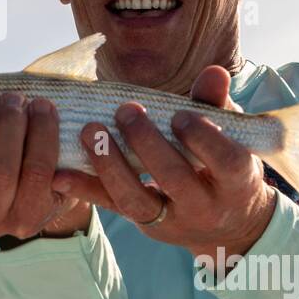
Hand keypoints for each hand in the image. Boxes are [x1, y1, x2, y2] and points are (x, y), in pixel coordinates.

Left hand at [53, 65, 275, 264]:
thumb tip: (215, 71)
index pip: (225, 162)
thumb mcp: (232, 137)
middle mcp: (205, 207)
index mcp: (237, 182)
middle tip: (127, 112)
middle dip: (148, 145)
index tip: (180, 115)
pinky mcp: (142, 224)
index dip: (203, 138)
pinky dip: (84, 191)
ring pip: (136, 200)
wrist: (229, 226)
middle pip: (175, 179)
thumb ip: (217, 106)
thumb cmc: (227, 165)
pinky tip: (60, 173)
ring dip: (110, 166)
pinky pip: (110, 207)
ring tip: (90, 132)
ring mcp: (171, 220)